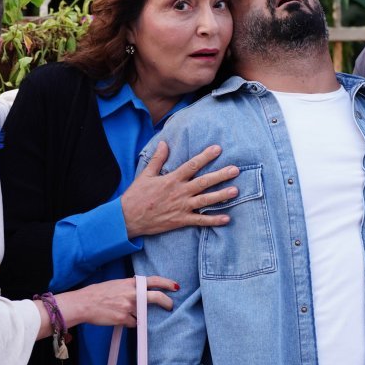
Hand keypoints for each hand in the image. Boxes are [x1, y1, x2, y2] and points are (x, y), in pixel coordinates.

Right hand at [55, 276, 176, 328]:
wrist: (84, 303)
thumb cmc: (97, 294)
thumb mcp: (116, 285)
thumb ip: (129, 288)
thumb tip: (139, 294)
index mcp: (129, 283)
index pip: (153, 280)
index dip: (166, 283)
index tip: (175, 286)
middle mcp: (131, 293)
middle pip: (156, 297)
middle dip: (166, 302)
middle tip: (170, 306)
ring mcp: (128, 306)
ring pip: (142, 314)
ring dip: (136, 316)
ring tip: (120, 312)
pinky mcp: (123, 318)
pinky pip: (133, 323)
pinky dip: (128, 322)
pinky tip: (116, 318)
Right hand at [122, 142, 238, 238]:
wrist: (128, 218)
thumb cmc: (136, 195)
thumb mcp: (145, 174)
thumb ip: (157, 159)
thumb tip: (164, 143)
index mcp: (172, 179)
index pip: (192, 165)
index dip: (206, 156)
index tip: (218, 149)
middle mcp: (180, 192)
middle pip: (204, 182)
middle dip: (221, 175)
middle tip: (236, 169)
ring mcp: (182, 207)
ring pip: (205, 200)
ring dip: (221, 196)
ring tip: (235, 191)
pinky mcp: (181, 220)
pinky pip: (200, 221)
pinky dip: (214, 220)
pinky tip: (227, 218)